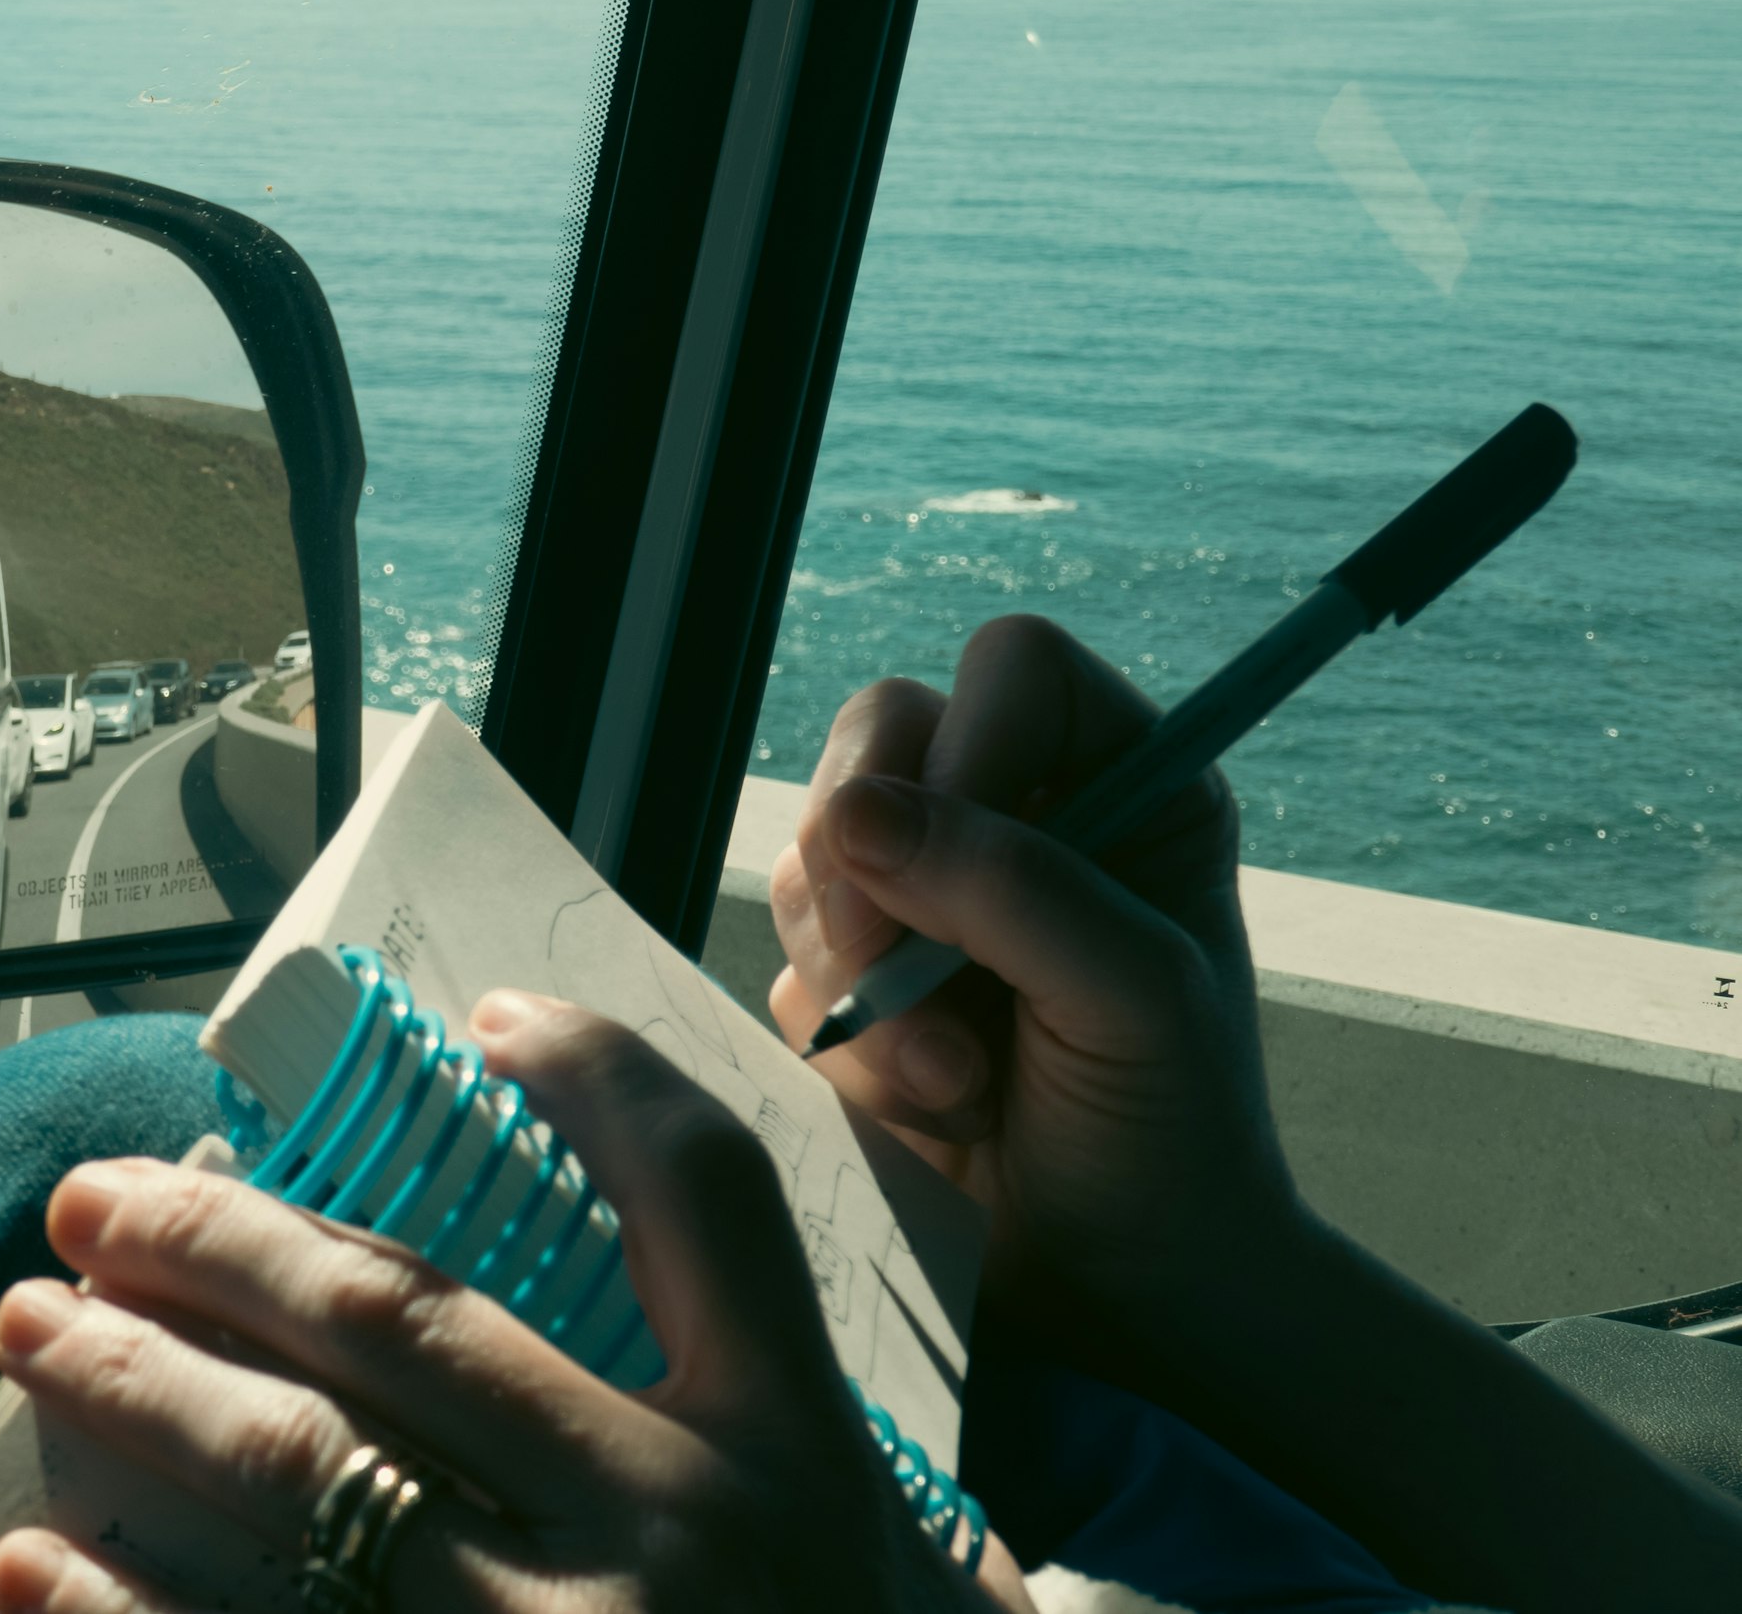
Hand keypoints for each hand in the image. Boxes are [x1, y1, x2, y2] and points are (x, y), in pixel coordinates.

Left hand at [0, 994, 1029, 1613]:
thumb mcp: (895, 1565)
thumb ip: (794, 1447)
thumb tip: (612, 1314)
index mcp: (788, 1451)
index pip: (704, 1196)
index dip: (599, 1079)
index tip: (484, 1028)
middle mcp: (673, 1527)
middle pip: (413, 1320)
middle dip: (221, 1242)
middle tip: (91, 1199)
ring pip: (308, 1473)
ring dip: (141, 1388)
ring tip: (28, 1331)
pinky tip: (33, 1565)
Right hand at [768, 614, 1301, 1324]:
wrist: (1125, 1295)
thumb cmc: (1174, 1139)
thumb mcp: (1134, 999)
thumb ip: (1012, 889)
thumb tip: (852, 813)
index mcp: (1124, 782)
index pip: (1011, 671)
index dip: (968, 745)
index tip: (957, 858)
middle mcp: (1018, 819)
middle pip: (878, 737)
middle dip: (868, 866)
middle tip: (894, 976)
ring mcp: (926, 899)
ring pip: (813, 857)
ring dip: (865, 981)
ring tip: (952, 1082)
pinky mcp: (858, 986)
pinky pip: (790, 966)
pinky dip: (844, 1045)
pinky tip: (927, 1108)